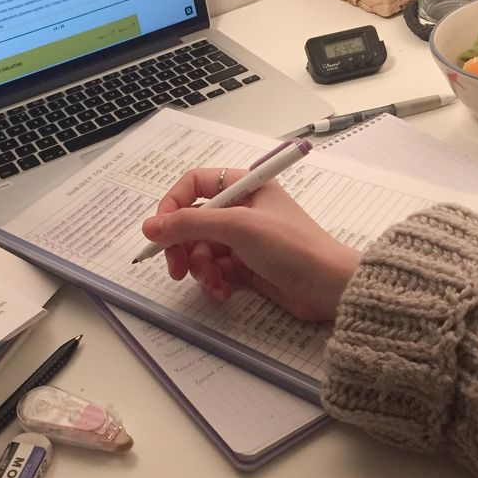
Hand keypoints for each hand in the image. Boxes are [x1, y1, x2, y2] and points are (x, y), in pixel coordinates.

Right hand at [141, 168, 360, 320]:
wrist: (328, 286)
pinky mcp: (247, 266)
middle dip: (182, 246)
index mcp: (244, 186)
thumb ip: (190, 224)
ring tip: (212, 282)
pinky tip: (223, 292)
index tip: (159, 231)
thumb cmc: (291, 246)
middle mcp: (242, 209)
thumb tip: (149, 227)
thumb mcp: (237, 227)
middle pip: (193, 222)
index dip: (172, 205)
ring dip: (200, 268)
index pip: (194, 185)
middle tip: (176, 269)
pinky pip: (216, 270)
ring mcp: (244, 239)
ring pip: (202, 249)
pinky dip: (214, 282)